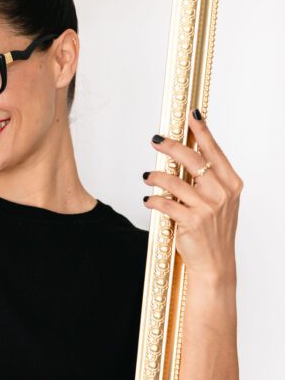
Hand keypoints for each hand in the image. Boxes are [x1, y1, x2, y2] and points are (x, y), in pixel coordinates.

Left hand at [142, 110, 243, 277]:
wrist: (215, 263)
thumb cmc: (215, 231)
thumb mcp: (221, 202)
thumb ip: (209, 179)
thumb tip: (186, 154)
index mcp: (231, 184)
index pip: (214, 151)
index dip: (202, 131)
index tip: (190, 115)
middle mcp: (222, 193)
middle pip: (193, 160)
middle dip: (171, 146)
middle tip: (156, 140)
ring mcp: (207, 208)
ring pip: (175, 181)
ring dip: (156, 176)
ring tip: (147, 176)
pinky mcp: (191, 222)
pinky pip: (165, 204)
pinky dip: (153, 199)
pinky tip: (148, 199)